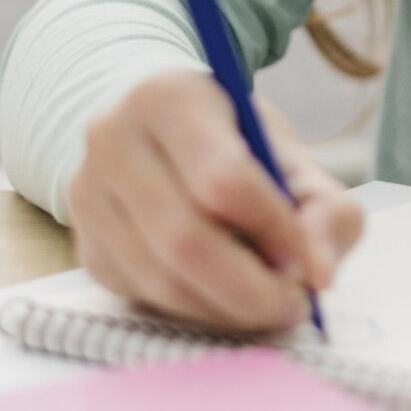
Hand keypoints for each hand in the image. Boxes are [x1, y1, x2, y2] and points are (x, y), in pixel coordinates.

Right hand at [70, 71, 365, 333]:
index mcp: (172, 99)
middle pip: (185, 240)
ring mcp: (88, 197)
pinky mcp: (86, 247)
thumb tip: (319, 274)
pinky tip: (224, 296)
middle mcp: (114, 141)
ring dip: (226, 309)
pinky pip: (144, 298)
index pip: (224, 180)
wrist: (159, 136)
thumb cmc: (234, 145)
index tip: (311, 266)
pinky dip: (195, 311)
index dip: (276, 233)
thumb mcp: (290, 157)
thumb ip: (324, 209)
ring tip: (268, 303)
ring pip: (162, 280)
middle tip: (294, 305)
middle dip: (251, 290)